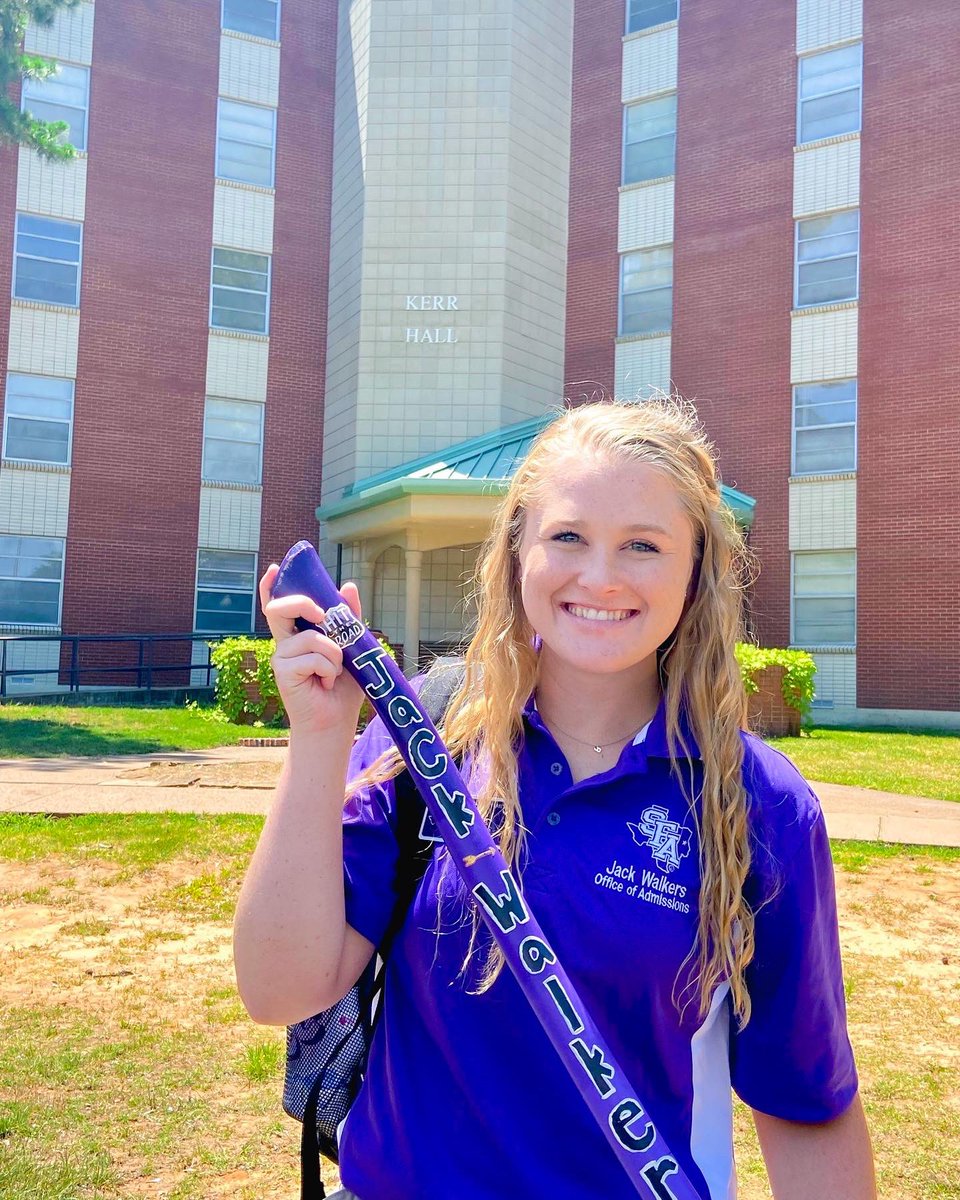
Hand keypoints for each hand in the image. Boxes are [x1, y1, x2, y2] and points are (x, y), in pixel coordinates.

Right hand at [259, 563, 364, 735]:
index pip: (279, 606)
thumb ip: (349, 618)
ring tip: (334, 673)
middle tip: (323, 615)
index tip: (275, 568)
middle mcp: (285, 643)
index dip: (271, 587)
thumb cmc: (343, 686)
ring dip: (334, 655)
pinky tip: (325, 684)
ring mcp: (281, 657)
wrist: (336, 721)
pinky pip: (313, 657)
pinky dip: (329, 670)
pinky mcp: (283, 672)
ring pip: (311, 637)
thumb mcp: (352, 647)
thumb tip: (348, 586)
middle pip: (280, 609)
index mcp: (298, 634)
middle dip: (303, 604)